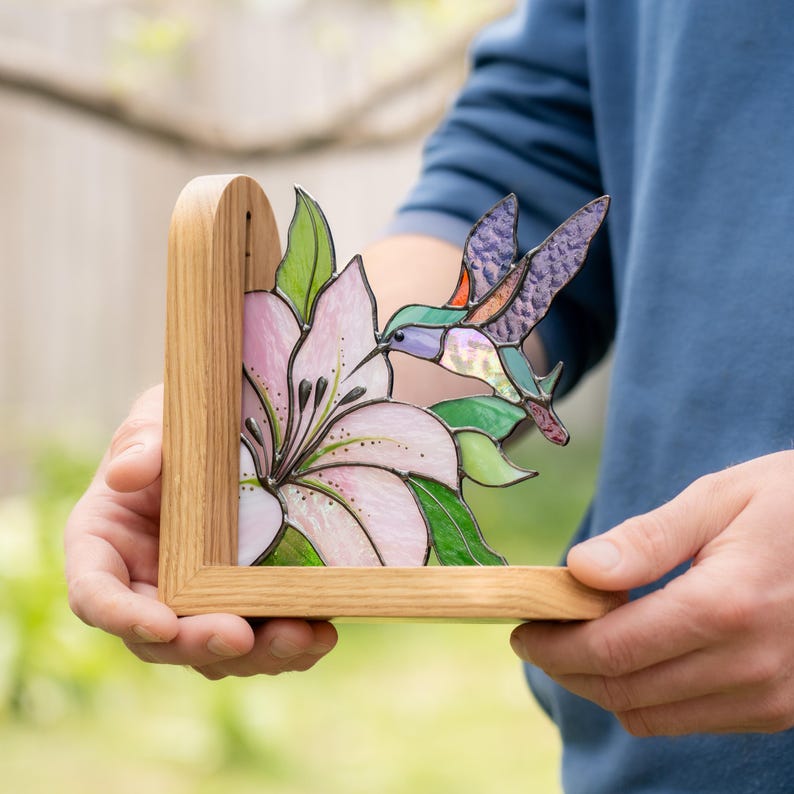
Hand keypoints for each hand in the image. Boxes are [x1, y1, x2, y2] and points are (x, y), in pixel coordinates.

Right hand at [65, 384, 336, 678]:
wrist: (224, 436)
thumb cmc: (177, 425)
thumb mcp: (156, 420)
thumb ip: (141, 443)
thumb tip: (125, 473)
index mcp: (104, 546)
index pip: (95, 594)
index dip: (123, 616)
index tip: (162, 626)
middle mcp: (143, 586)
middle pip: (159, 639)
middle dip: (200, 643)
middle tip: (240, 637)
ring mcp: (192, 603)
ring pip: (213, 650)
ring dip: (256, 654)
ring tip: (300, 638)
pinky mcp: (239, 604)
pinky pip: (257, 639)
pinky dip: (289, 645)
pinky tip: (320, 634)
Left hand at [510, 451, 793, 735]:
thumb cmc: (790, 502)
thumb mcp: (718, 499)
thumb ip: (646, 540)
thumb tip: (578, 569)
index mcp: (726, 606)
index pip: (612, 649)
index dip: (555, 646)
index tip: (521, 630)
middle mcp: (751, 665)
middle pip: (625, 691)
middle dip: (566, 669)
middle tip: (536, 638)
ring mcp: (772, 695)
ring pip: (654, 715)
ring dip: (602, 685)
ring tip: (575, 643)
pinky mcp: (783, 708)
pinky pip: (691, 718)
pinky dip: (647, 695)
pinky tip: (633, 654)